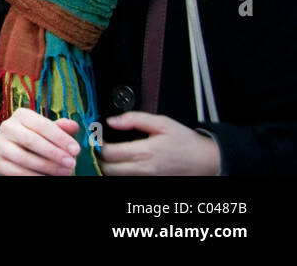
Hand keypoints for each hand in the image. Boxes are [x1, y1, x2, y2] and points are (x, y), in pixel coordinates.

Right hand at [0, 107, 80, 175]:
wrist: (9, 149)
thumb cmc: (34, 137)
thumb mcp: (46, 131)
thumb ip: (60, 128)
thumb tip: (74, 126)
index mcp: (21, 115)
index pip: (42, 125)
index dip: (60, 138)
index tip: (76, 150)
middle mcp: (7, 127)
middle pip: (31, 140)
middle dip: (54, 153)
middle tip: (71, 164)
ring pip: (23, 157)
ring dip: (47, 167)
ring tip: (64, 172)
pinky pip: (15, 171)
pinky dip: (34, 176)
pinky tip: (48, 177)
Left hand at [98, 112, 221, 175]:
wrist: (206, 161)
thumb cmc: (185, 142)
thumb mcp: (162, 122)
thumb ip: (135, 119)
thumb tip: (112, 121)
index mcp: (145, 152)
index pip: (109, 153)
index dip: (97, 144)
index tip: (96, 136)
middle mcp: (143, 169)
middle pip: (107, 169)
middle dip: (98, 157)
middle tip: (98, 146)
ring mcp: (147, 179)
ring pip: (115, 177)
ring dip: (107, 166)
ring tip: (108, 154)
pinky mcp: (150, 183)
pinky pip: (127, 180)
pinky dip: (119, 172)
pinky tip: (120, 162)